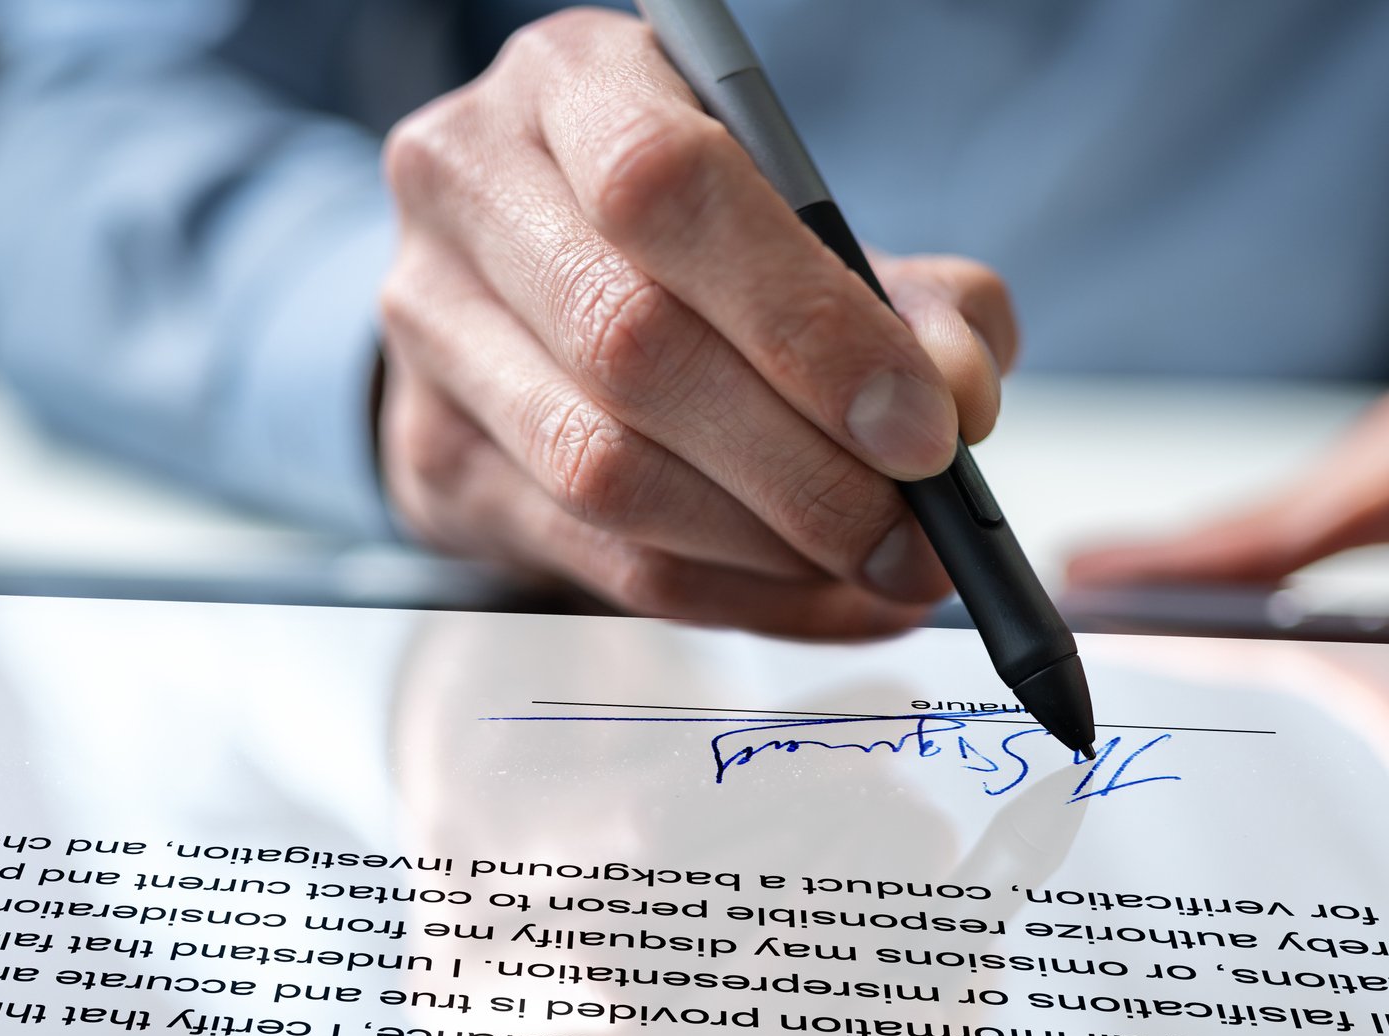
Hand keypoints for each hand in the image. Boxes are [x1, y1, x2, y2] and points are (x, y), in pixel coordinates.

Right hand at [376, 8, 1014, 637]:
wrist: (527, 289)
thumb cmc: (692, 239)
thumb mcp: (808, 220)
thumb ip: (909, 294)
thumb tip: (957, 393)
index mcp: (569, 83)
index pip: (668, 188)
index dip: (805, 322)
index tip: (923, 425)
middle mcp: (469, 189)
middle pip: (632, 347)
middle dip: (804, 465)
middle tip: (917, 532)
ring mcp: (431, 331)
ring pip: (603, 472)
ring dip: (769, 547)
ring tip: (882, 569)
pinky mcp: (434, 459)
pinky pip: (601, 561)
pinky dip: (740, 599)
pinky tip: (827, 598)